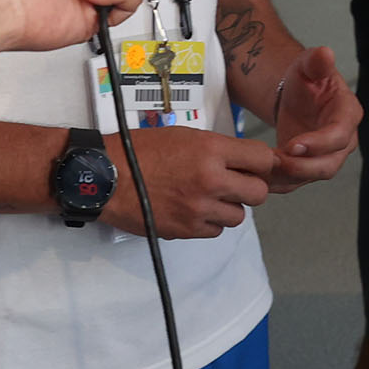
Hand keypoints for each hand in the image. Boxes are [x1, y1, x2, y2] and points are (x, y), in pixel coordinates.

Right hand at [101, 126, 276, 237]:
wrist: (105, 177)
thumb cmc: (138, 151)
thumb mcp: (182, 136)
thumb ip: (216, 149)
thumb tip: (242, 161)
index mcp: (210, 150)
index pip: (263, 159)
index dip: (262, 164)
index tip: (254, 165)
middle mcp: (210, 180)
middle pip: (259, 194)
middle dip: (249, 188)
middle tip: (234, 184)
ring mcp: (199, 209)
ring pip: (238, 216)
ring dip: (228, 208)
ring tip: (206, 197)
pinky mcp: (187, 230)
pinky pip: (215, 231)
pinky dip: (208, 223)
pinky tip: (192, 210)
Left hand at [267, 43, 359, 189]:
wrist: (296, 95)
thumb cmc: (308, 80)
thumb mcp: (309, 65)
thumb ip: (317, 61)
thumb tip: (326, 53)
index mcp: (347, 114)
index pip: (339, 135)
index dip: (319, 143)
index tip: (294, 144)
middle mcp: (343, 141)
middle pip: (328, 164)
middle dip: (302, 167)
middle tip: (276, 162)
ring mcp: (327, 157)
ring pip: (311, 176)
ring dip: (287, 177)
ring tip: (264, 170)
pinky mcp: (309, 167)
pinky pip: (296, 181)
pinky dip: (278, 183)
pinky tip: (260, 177)